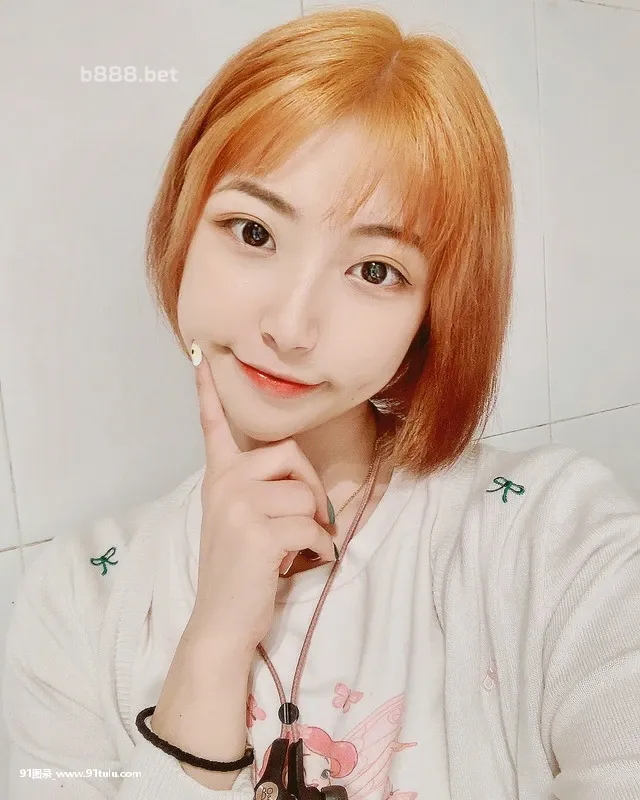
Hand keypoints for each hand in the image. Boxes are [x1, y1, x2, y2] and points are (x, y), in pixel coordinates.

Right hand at [188, 344, 336, 649]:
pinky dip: (321, 547)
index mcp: (218, 478)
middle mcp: (224, 484)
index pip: (214, 427)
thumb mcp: (236, 520)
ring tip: (300, 546)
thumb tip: (296, 479)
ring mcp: (239, 506)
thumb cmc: (238, 570)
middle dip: (311, 486)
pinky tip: (307, 561)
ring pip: (306, 494)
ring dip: (316, 524)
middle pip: (291, 454)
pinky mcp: (258, 531)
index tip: (201, 357)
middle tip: (309, 518)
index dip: (209, 393)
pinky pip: (312, 526)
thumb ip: (253, 490)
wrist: (222, 620)